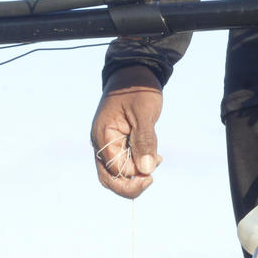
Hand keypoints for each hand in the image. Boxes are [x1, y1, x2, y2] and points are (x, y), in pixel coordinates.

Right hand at [90, 65, 163, 197]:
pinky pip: (124, 163)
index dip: (134, 176)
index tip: (153, 169)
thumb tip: (145, 170)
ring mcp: (108, 144)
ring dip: (137, 175)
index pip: (115, 170)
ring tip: (156, 161)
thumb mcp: (144, 113)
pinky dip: (139, 165)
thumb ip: (144, 141)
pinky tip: (155, 157)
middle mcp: (101, 143)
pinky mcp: (117, 143)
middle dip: (130, 186)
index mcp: (103, 136)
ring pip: (117, 174)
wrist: (134, 71)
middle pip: (110, 179)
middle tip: (151, 180)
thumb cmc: (138, 89)